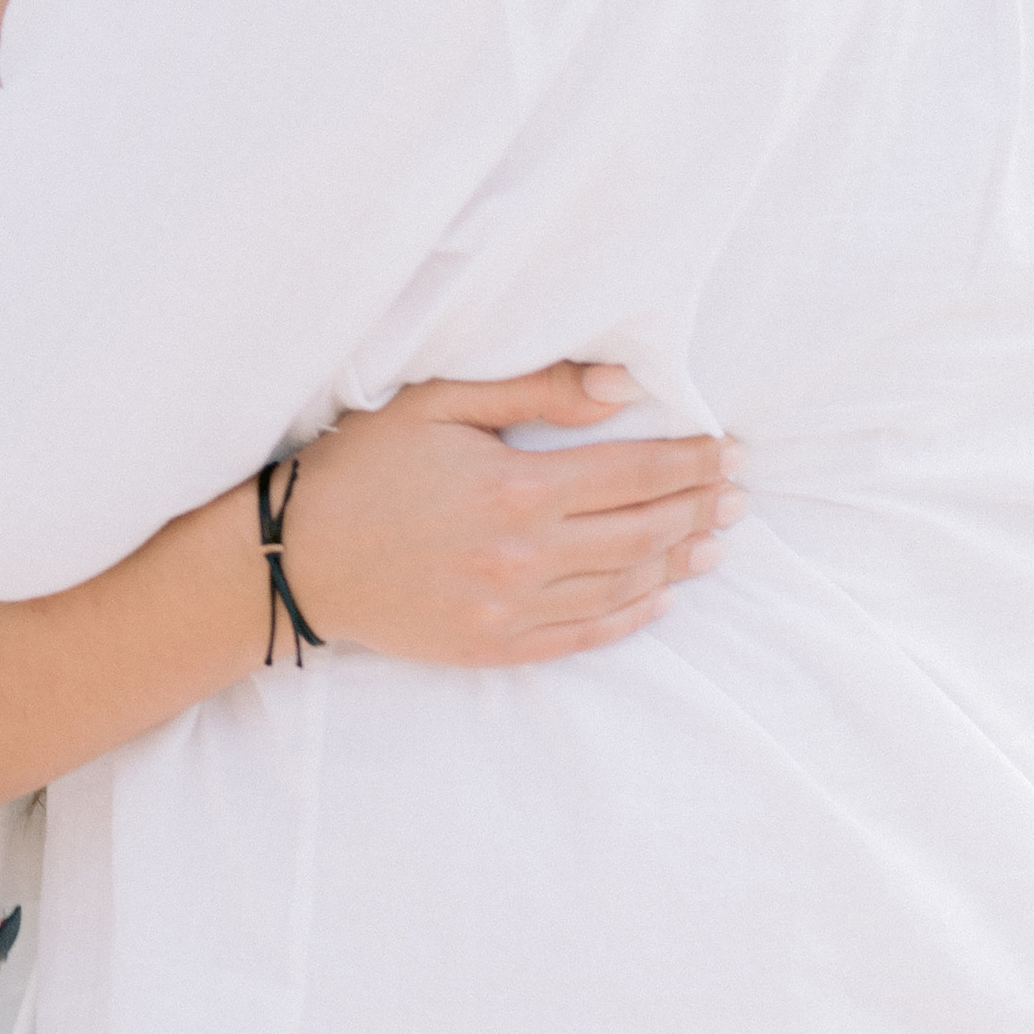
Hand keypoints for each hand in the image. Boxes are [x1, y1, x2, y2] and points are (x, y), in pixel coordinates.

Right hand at [277, 369, 736, 668]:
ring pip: (622, 585)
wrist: (295, 557)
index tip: (727, 450)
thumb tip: (621, 388)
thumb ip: (534, 390)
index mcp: (517, 488)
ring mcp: (511, 609)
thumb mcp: (438, 403)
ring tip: (715, 541)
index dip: (689, 461)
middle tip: (738, 493)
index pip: (634, 472)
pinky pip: (583, 634)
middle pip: (642, 531)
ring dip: (677, 561)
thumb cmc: (363, 467)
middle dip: (698, 508)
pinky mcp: (494, 646)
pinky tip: (659, 597)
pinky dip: (630, 615)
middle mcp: (525, 556)